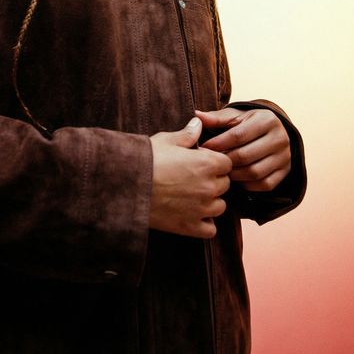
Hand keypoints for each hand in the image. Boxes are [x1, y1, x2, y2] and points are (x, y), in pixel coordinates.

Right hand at [149, 118, 232, 237]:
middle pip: (224, 185)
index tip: (200, 162)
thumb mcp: (165, 141)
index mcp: (207, 163)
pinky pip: (210, 230)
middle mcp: (209, 187)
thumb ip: (187, 134)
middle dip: (212, 181)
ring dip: (210, 202)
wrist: (126, 185)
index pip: (227, 163)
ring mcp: (201, 209)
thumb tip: (198, 123)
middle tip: (192, 178)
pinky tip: (191, 215)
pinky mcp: (190, 227)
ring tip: (191, 197)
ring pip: (220, 207)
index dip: (214, 162)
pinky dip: (204, 224)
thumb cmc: (145, 159)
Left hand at [196, 107, 290, 191]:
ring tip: (221, 171)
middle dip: (224, 161)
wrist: (271, 133)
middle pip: (246, 155)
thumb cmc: (247, 124)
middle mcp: (280, 138)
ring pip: (255, 172)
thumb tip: (196, 115)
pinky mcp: (285, 172)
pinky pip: (265, 184)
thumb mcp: (234, 117)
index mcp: (267, 120)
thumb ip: (216, 118)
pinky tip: (236, 179)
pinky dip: (248, 185)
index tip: (203, 148)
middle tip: (209, 163)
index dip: (218, 143)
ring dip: (234, 174)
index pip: (238, 135)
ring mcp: (285, 156)